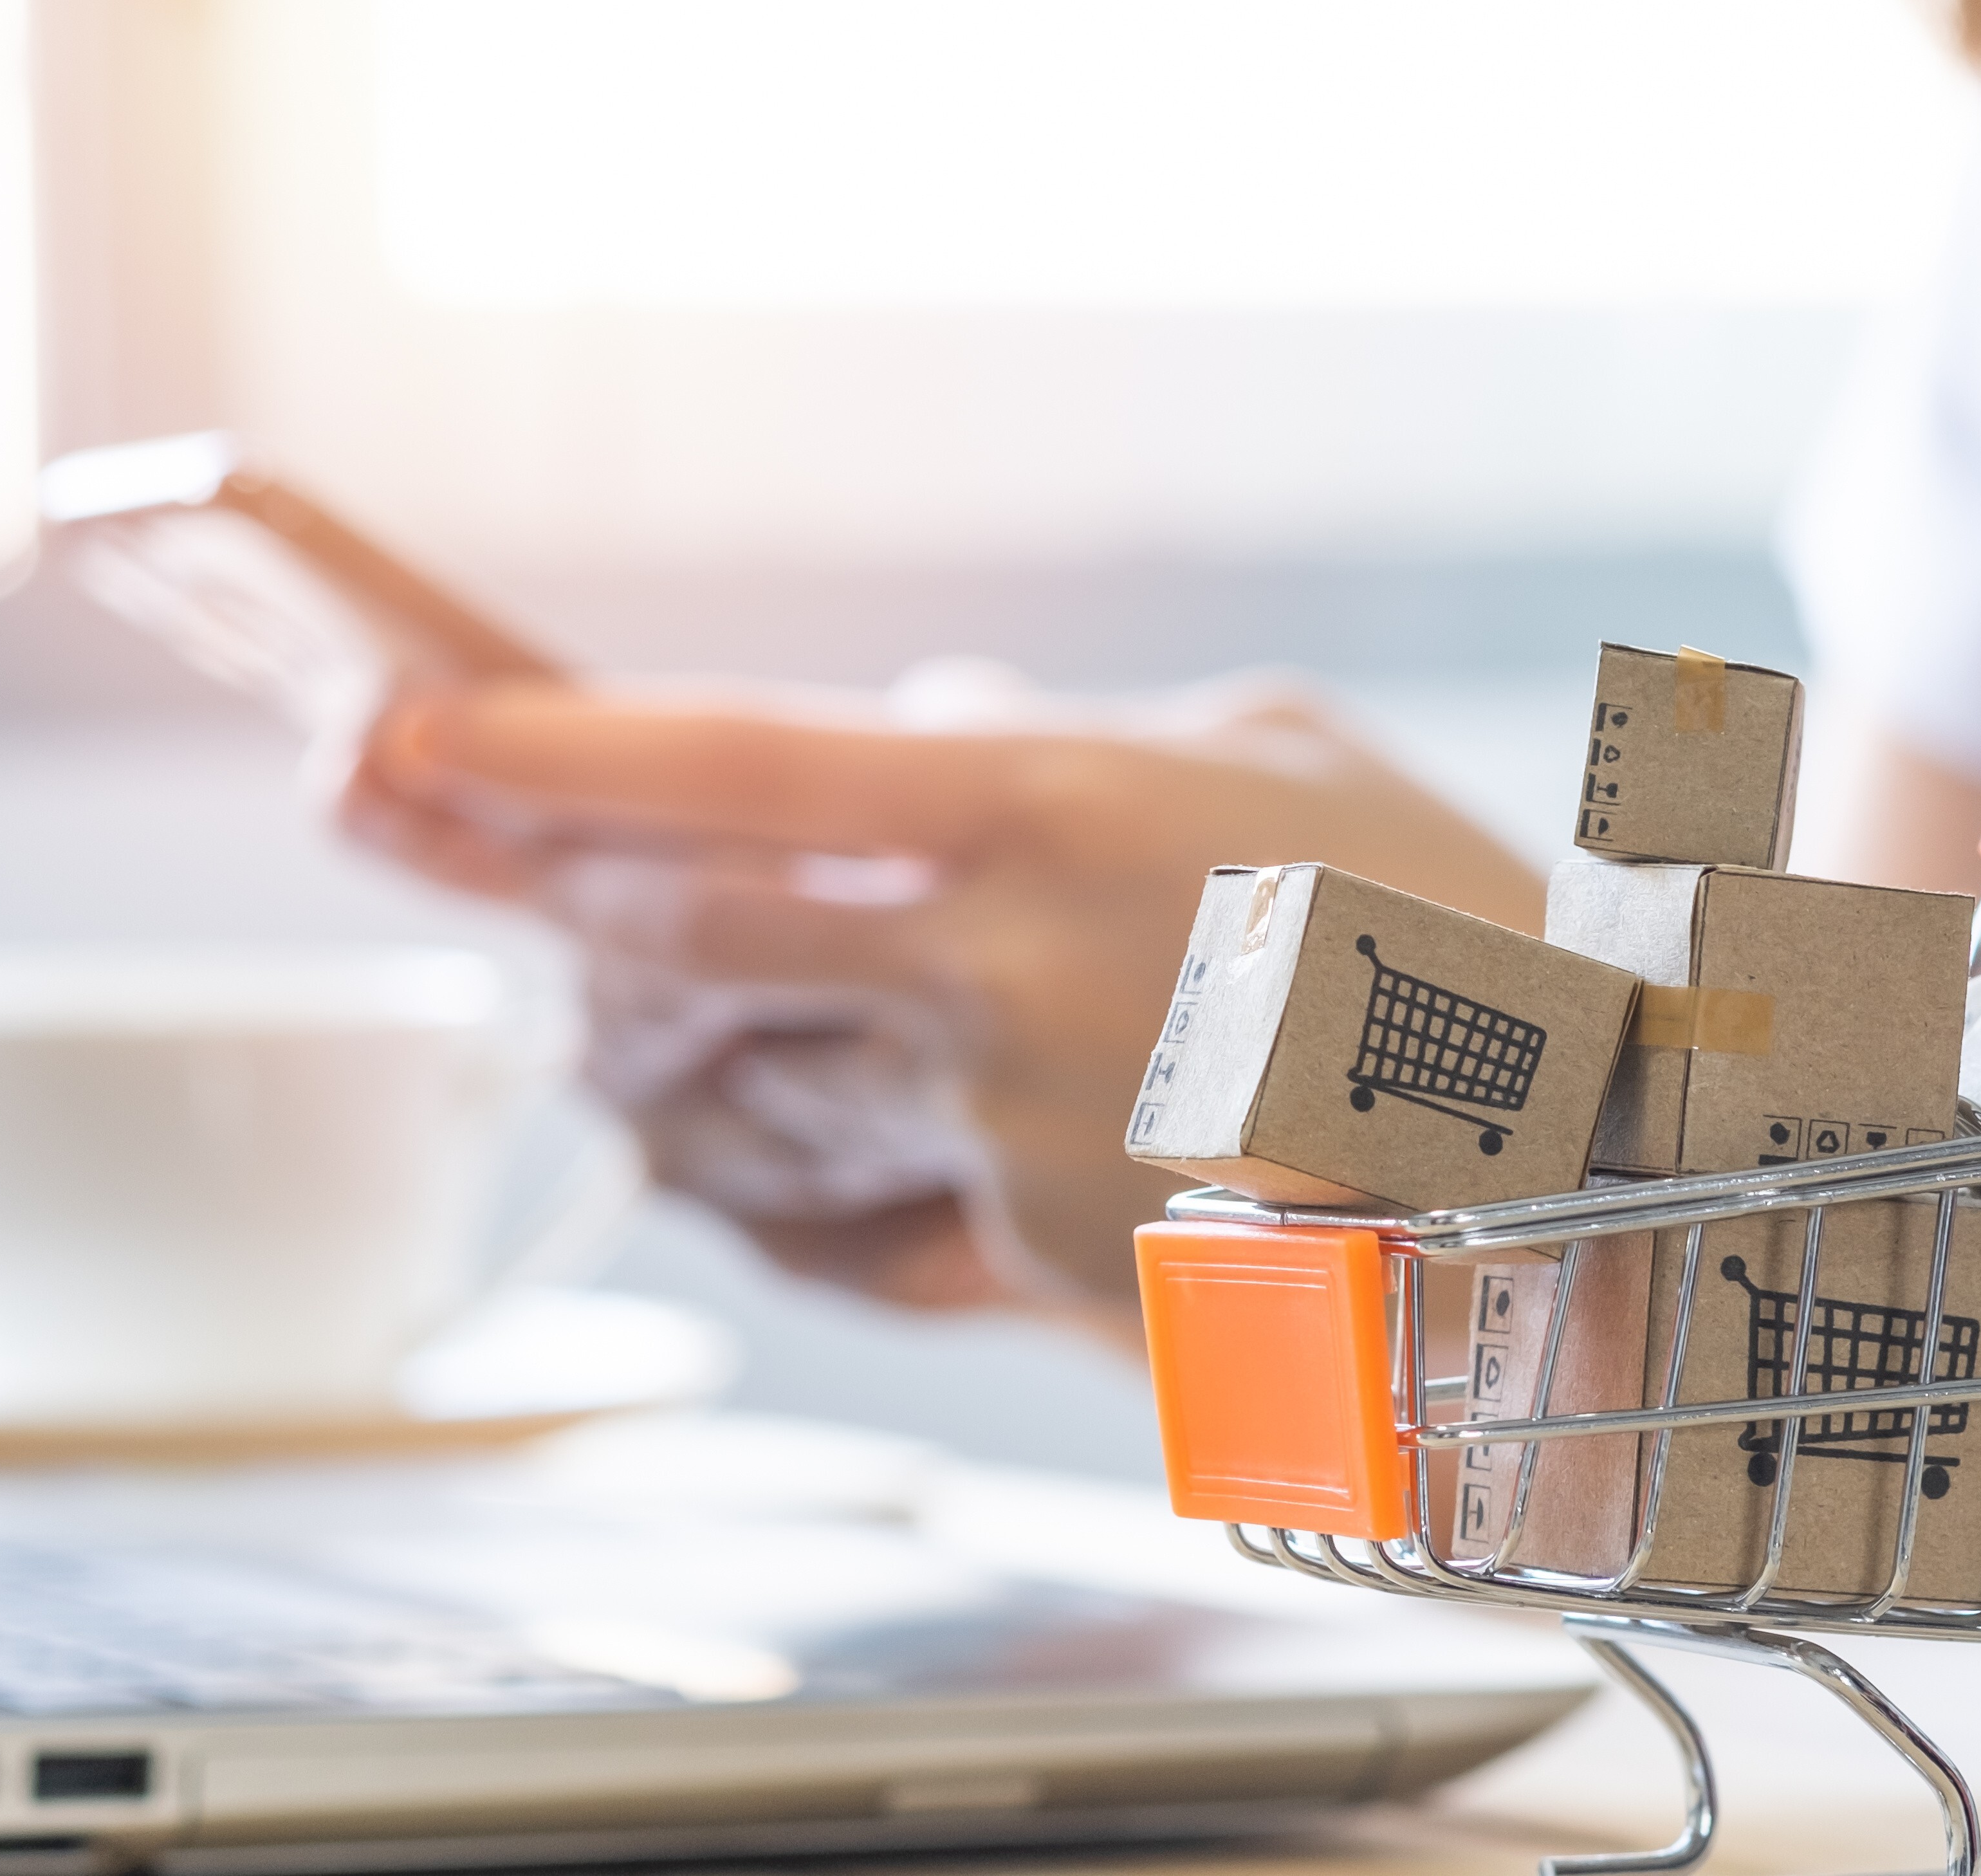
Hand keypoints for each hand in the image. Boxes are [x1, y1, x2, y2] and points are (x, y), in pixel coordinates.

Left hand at [340, 671, 1543, 1313]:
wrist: (1577, 1130)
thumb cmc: (1428, 904)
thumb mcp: (1250, 746)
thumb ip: (1046, 742)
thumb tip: (906, 738)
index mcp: (1039, 808)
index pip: (723, 766)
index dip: (542, 749)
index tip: (403, 725)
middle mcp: (991, 969)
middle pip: (677, 936)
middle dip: (562, 901)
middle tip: (494, 859)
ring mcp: (999, 1129)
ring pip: (751, 1078)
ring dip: (700, 1035)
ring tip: (771, 984)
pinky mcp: (1025, 1256)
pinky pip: (866, 1195)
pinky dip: (855, 1144)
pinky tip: (948, 1104)